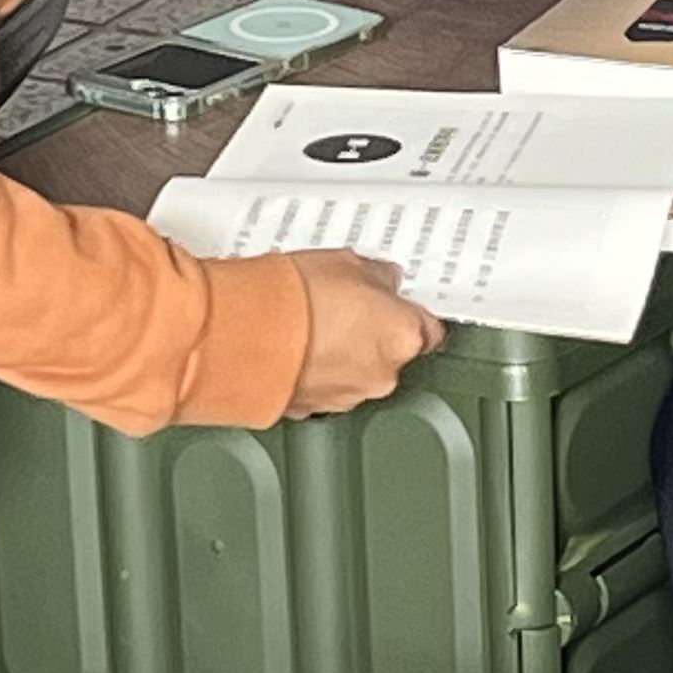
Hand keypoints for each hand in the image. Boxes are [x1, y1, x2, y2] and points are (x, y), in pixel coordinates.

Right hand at [285, 250, 444, 415]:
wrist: (242, 334)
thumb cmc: (293, 299)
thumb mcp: (347, 262)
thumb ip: (378, 275)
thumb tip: (383, 278)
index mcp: (403, 335)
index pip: (429, 328)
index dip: (408, 312)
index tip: (395, 302)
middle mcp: (383, 374)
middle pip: (393, 353)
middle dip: (373, 333)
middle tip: (345, 308)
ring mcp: (348, 396)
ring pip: (358, 373)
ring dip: (343, 354)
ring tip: (312, 326)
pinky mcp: (314, 410)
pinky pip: (324, 387)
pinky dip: (316, 372)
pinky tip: (297, 348)